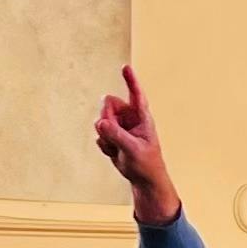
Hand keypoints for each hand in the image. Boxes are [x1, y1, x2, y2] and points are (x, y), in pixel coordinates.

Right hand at [93, 63, 181, 226]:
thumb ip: (117, 135)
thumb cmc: (147, 164)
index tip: (125, 67)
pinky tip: (115, 152)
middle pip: (109, 105)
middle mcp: (130, 118)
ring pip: (101, 120)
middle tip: (114, 134)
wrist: (144, 180)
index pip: (136, 95)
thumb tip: (100, 122)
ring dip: (105, 135)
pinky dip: (104, 145)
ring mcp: (120, 127)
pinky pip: (99, 134)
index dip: (131, 80)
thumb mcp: (133, 149)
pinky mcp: (112, 136)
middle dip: (107, 119)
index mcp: (142, 117)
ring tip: (117, 147)